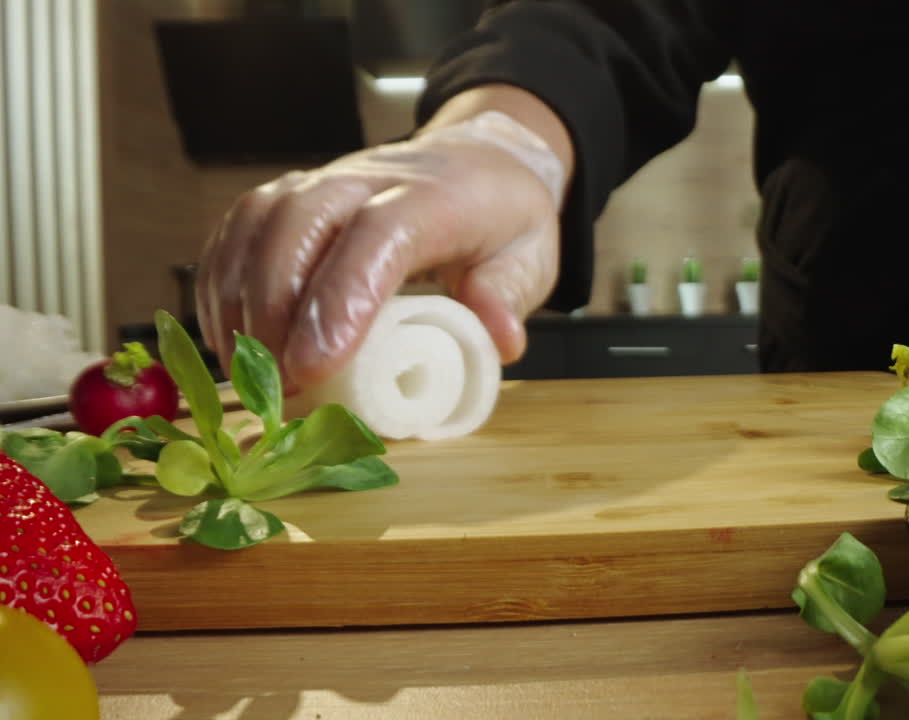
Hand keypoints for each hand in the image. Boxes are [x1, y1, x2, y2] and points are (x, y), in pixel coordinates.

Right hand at [197, 101, 569, 388]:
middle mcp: (370, 177)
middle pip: (301, 223)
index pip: (378, 236)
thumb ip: (510, 296)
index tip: (315, 366)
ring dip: (240, 298)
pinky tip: (228, 334)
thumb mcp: (532, 256)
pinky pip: (240, 226)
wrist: (478, 159)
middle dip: (276, 309)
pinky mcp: (293, 194)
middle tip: (278, 384)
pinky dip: (222, 280)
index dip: (341, 299)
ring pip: (259, 221)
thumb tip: (499, 340)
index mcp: (436, 195)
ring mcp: (325, 180)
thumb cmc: (502, 218)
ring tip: (249, 370)